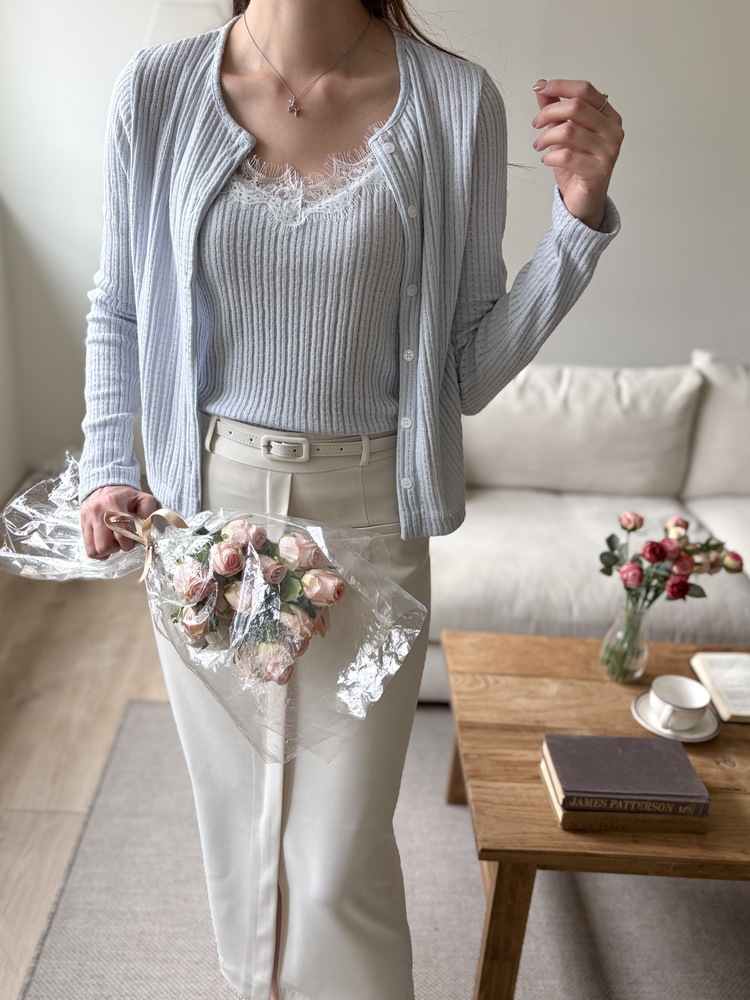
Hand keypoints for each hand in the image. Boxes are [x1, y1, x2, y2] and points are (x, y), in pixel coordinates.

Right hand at [80, 485, 159, 559]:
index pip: (120, 533)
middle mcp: (96, 512)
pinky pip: (88, 548)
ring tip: (114, 542)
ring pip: (93, 550)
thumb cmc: (126, 496)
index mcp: (113, 503)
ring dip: (106, 551)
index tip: (134, 539)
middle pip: (104, 545)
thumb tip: (146, 530)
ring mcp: (86, 519)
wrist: (105, 486)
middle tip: (123, 542)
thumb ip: (149, 512)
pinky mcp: (82, 525)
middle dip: (117, 548)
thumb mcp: (143, 498)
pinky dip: (98, 552)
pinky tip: (106, 544)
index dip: (129, 542)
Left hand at [531, 79, 623, 230]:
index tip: (539, 87)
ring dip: (546, 137)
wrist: (584, 200)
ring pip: (569, 131)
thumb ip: (555, 110)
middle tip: (536, 124)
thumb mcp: (563, 133)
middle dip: (549, 113)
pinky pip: (567, 156)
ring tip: (539, 145)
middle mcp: (613, 131)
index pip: (585, 90)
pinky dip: (550, 157)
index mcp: (608, 116)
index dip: (560, 85)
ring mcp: (608, 151)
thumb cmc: (576, 165)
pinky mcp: (598, 171)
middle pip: (576, 107)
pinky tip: (547, 160)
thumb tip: (541, 87)